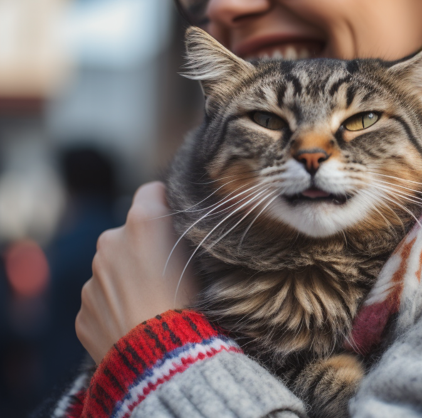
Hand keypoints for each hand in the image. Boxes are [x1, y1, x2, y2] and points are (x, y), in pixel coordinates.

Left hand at [76, 182, 199, 362]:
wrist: (163, 361)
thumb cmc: (194, 306)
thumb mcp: (206, 259)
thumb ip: (189, 233)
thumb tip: (188, 222)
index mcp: (142, 223)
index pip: (151, 192)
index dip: (167, 206)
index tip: (180, 224)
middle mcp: (110, 243)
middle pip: (130, 234)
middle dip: (146, 248)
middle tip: (173, 274)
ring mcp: (92, 280)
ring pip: (114, 270)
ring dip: (131, 280)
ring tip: (158, 306)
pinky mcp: (83, 313)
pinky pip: (104, 303)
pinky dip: (119, 311)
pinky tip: (141, 327)